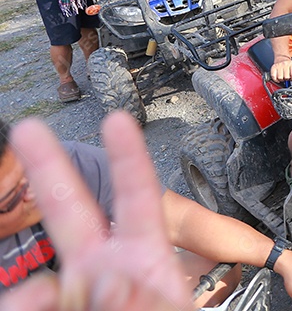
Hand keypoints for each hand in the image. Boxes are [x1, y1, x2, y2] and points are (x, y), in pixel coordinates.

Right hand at [0, 114, 190, 310]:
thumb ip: (143, 299)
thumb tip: (107, 282)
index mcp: (144, 258)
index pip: (138, 199)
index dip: (128, 159)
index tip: (118, 120)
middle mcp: (102, 269)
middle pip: (70, 212)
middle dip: (48, 170)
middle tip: (26, 129)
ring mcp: (72, 294)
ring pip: (41, 286)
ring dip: (46, 302)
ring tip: (68, 308)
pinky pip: (26, 306)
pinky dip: (27, 308)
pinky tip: (37, 309)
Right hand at [270, 57, 291, 82]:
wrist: (282, 58)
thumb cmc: (290, 65)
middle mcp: (285, 64)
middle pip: (286, 77)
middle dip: (287, 79)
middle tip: (287, 77)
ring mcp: (279, 65)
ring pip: (280, 78)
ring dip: (281, 80)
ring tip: (283, 77)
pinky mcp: (273, 67)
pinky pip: (274, 76)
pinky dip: (276, 79)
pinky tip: (278, 78)